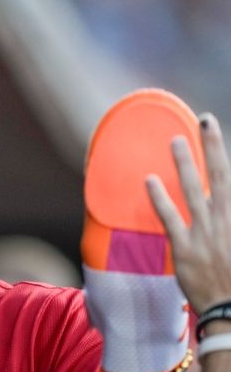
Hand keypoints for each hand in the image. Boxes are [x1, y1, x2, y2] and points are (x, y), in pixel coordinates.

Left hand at [147, 113, 230, 313]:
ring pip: (194, 189)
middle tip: (205, 121)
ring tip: (176, 140)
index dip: (225, 155)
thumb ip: (227, 218)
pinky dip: (159, 198)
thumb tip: (218, 197)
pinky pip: (170, 218)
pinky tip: (148, 179)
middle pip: (221, 176)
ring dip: (185, 163)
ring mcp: (206, 234)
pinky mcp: (184, 250)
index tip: (215, 130)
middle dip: (214, 146)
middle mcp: (226, 221)